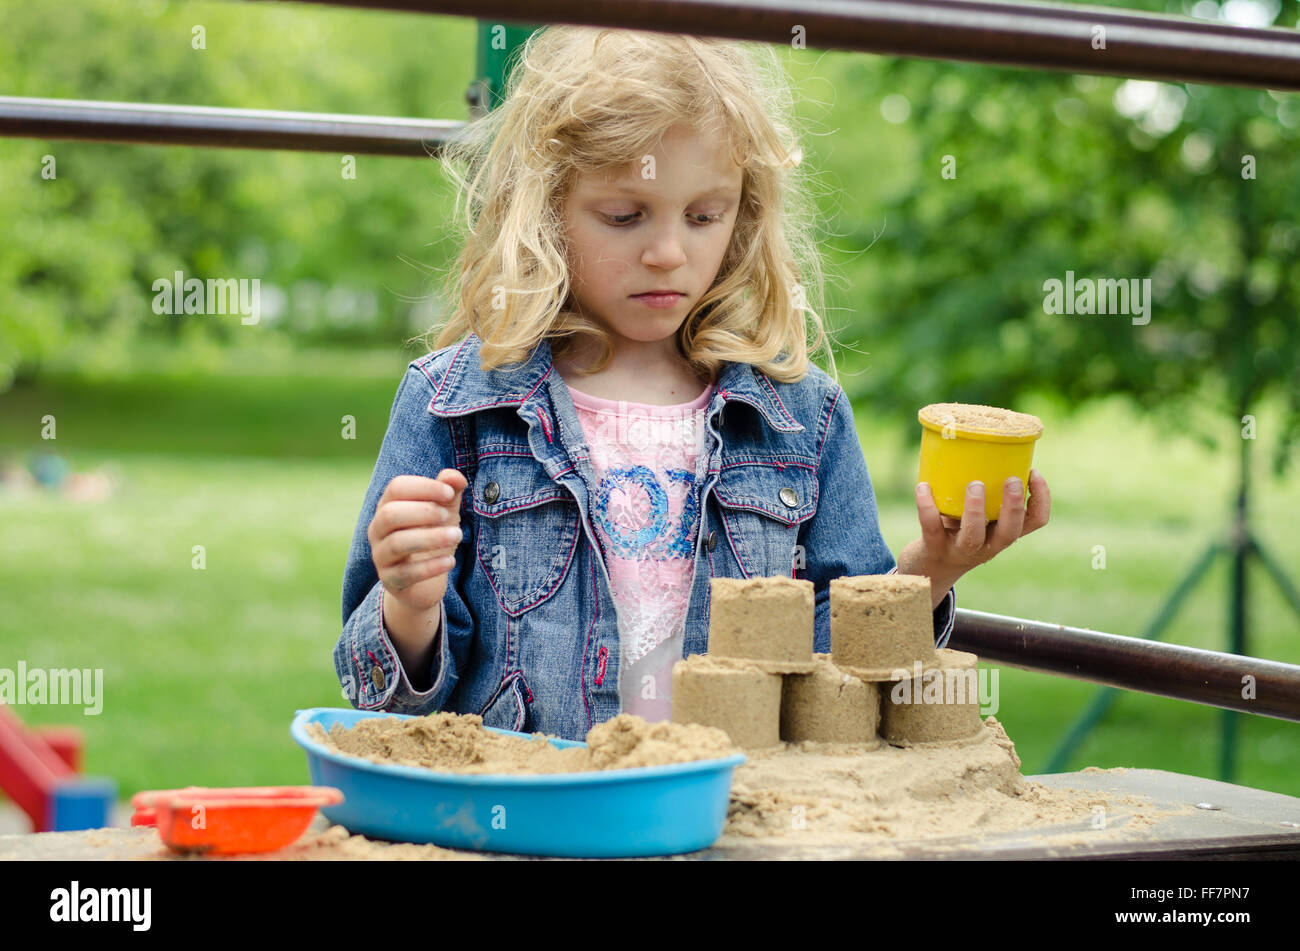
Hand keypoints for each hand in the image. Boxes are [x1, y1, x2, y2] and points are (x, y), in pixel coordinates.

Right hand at [368, 470, 468, 612]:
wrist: (424, 582)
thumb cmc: (431, 537)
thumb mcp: (444, 512)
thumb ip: (448, 492)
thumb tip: (456, 476)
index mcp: (388, 506)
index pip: (396, 488)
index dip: (424, 487)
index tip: (450, 493)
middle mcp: (378, 529)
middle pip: (390, 514)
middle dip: (424, 512)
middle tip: (450, 516)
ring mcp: (381, 556)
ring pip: (397, 543)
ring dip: (431, 537)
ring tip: (457, 536)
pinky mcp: (390, 580)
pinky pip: (406, 573)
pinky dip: (431, 566)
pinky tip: (451, 561)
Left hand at [901, 469, 1051, 603]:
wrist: (927, 568)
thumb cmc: (957, 530)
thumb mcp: (977, 514)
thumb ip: (985, 489)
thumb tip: (981, 441)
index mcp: (1002, 533)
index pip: (1035, 522)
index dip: (1041, 499)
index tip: (1033, 472)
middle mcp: (987, 546)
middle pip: (1010, 533)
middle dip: (1014, 507)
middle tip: (1012, 480)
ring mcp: (960, 550)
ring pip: (974, 535)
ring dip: (976, 510)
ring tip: (975, 485)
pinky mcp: (934, 548)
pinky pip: (931, 527)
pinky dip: (926, 506)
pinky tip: (923, 486)